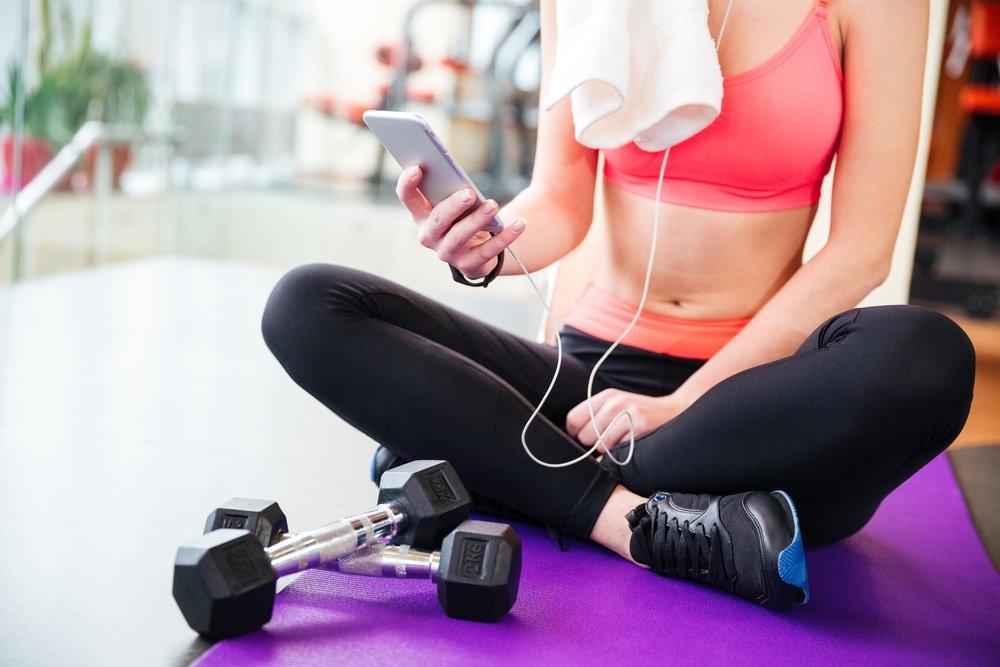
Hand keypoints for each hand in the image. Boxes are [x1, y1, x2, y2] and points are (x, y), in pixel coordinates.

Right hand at [395, 165, 526, 278]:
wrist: (475, 251)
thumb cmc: (462, 217)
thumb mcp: (454, 201)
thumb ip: (451, 186)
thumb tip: (456, 167)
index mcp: (421, 214)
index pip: (407, 197)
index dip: (408, 183)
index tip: (418, 167)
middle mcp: (429, 235)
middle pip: (437, 220)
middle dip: (452, 206)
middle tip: (468, 193)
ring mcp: (447, 252)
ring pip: (460, 236)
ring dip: (477, 220)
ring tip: (493, 205)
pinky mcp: (468, 264)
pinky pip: (488, 250)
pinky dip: (506, 237)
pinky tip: (519, 224)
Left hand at [566, 390, 689, 447]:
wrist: (676, 411)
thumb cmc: (640, 414)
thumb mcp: (617, 406)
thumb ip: (595, 416)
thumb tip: (572, 437)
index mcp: (606, 396)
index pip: (573, 419)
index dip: (576, 433)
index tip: (585, 437)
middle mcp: (615, 403)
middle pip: (584, 435)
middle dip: (593, 444)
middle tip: (609, 440)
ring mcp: (628, 414)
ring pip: (600, 445)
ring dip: (609, 450)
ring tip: (622, 441)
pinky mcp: (640, 428)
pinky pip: (618, 450)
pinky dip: (623, 453)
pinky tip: (633, 444)